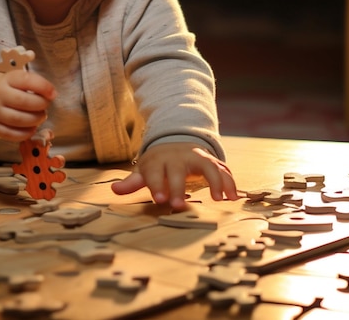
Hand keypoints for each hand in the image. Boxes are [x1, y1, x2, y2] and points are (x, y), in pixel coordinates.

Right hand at [0, 69, 56, 140]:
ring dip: (35, 120)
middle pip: (24, 102)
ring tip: (40, 116)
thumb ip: (30, 83)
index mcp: (6, 79)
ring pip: (19, 120)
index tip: (53, 93)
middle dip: (41, 105)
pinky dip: (25, 133)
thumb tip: (51, 94)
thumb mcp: (13, 78)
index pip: (26, 80)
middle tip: (45, 105)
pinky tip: (32, 127)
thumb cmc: (3, 87)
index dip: (43, 87)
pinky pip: (11, 134)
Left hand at [111, 142, 237, 208]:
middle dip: (179, 187)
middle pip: (178, 171)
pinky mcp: (211, 161)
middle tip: (179, 206)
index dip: (156, 185)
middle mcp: (178, 158)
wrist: (174, 143)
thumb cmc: (157, 165)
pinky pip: (223, 169)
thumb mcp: (144, 171)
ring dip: (214, 181)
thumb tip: (114, 191)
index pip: (155, 173)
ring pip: (207, 166)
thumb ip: (132, 183)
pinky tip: (234, 197)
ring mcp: (196, 157)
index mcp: (159, 162)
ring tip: (219, 200)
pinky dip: (230, 181)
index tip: (159, 200)